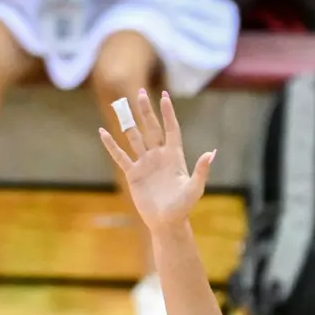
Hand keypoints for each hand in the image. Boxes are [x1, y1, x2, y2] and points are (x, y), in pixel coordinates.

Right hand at [98, 89, 214, 233]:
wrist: (167, 222)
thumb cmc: (183, 207)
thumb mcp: (194, 188)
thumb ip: (201, 170)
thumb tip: (211, 153)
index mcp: (174, 156)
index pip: (171, 129)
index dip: (168, 113)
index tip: (164, 95)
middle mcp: (159, 156)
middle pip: (151, 128)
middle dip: (146, 111)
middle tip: (140, 92)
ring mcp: (145, 163)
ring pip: (134, 137)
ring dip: (127, 122)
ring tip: (120, 105)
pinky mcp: (133, 173)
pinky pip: (120, 156)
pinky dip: (112, 145)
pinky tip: (103, 132)